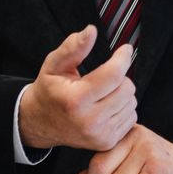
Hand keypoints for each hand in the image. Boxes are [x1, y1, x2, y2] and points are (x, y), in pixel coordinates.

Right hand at [19, 25, 136, 151]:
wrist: (41, 123)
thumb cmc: (49, 91)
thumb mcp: (54, 65)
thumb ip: (73, 48)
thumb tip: (91, 31)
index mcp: (75, 100)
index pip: (113, 75)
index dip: (123, 58)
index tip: (125, 49)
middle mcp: (89, 121)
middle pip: (126, 88)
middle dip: (120, 76)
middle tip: (104, 75)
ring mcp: (99, 134)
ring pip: (131, 102)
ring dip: (122, 92)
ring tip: (103, 92)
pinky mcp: (107, 142)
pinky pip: (131, 117)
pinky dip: (123, 107)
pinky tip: (107, 105)